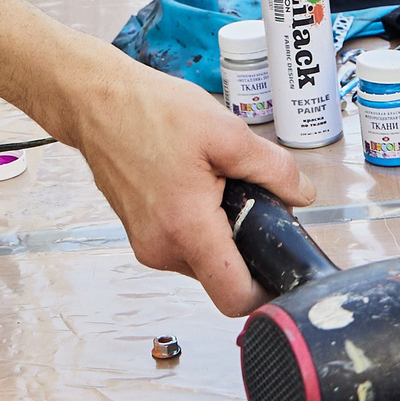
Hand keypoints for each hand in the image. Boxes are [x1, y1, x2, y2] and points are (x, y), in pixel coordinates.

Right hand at [64, 56, 315, 314]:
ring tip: (216, 182)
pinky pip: (181, 244)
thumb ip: (273, 169)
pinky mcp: (139, 234)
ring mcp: (146, 244)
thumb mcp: (227, 132)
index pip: (234, 298)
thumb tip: (302, 195)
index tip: (282, 265)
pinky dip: (197, 225)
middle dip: (245, 246)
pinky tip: (195, 184)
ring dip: (220, 232)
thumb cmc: (149, 111)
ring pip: (202, 260)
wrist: (97, 102)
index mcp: (186, 228)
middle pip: (221, 277)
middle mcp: (161, 248)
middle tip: (249, 198)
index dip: (267, 291)